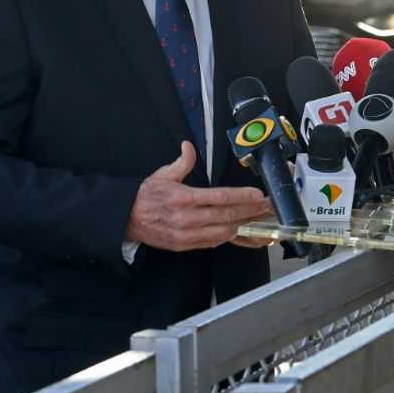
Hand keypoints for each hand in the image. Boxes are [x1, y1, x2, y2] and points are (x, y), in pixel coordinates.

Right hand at [126, 142, 272, 251]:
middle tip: (268, 207)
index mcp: (183, 198)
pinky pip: (212, 243)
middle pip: (226, 216)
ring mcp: (186, 235)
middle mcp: (186, 218)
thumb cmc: (146, 195)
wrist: (125, 219)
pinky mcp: (184, 246)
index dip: (242, 197)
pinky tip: (241, 230)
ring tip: (260, 219)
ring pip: (223, 232)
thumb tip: (189, 146)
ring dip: (244, 226)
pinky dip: (229, 237)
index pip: (219, 197)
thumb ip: (182, 161)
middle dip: (251, 212)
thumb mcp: (163, 174)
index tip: (258, 195)